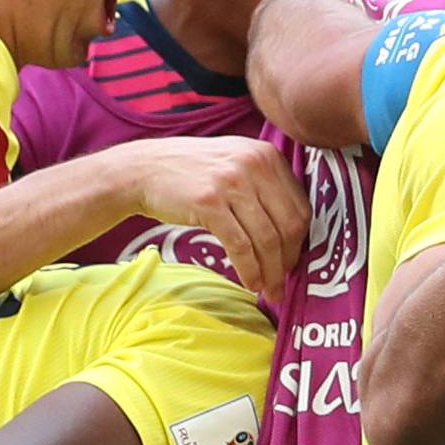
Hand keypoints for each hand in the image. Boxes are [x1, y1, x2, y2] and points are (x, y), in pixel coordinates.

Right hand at [127, 136, 310, 298]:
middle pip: (289, 225)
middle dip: (289, 260)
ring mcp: (231, 182)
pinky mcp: (209, 202)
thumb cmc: (193, 173)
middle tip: (283, 281)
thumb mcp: (237, 164)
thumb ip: (267, 187)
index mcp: (268, 155)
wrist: (142, 169)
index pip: (300, 206)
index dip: (301, 241)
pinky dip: (250, 270)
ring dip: (271, 271)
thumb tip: (295, 232)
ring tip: (269, 289)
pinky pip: (241, 246)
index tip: (293, 260)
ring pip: (267, 239)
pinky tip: (251, 282)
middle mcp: (254, 165)